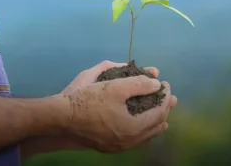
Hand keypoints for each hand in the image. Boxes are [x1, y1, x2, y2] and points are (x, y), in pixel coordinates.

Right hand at [59, 62, 174, 152]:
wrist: (62, 118)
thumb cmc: (89, 100)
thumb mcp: (115, 87)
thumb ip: (140, 84)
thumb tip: (157, 84)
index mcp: (134, 127)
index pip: (159, 111)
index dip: (165, 96)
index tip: (165, 84)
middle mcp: (130, 141)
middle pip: (156, 126)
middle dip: (164, 109)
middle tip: (169, 97)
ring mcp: (120, 146)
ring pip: (146, 136)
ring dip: (155, 122)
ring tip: (162, 115)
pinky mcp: (110, 147)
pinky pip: (135, 140)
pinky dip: (143, 130)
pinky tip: (141, 125)